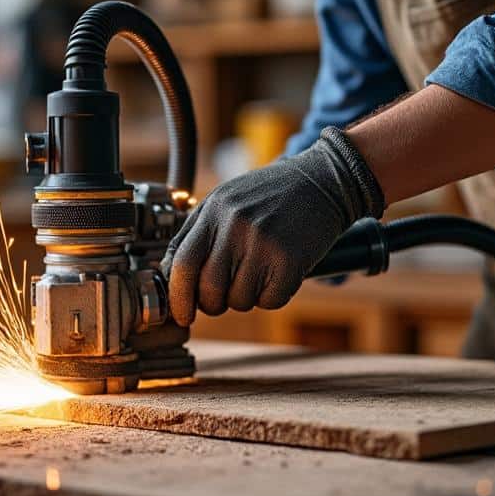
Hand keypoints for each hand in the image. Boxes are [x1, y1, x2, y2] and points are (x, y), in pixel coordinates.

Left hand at [161, 127, 384, 325]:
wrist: (323, 181)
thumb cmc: (271, 194)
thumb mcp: (226, 201)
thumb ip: (196, 233)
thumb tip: (170, 275)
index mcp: (213, 211)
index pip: (181, 264)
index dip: (178, 297)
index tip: (181, 315)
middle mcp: (235, 226)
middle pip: (208, 290)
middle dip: (213, 304)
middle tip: (225, 296)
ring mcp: (263, 243)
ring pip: (239, 300)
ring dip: (247, 298)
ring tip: (260, 272)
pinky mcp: (290, 260)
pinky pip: (270, 301)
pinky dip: (274, 295)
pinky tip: (280, 272)